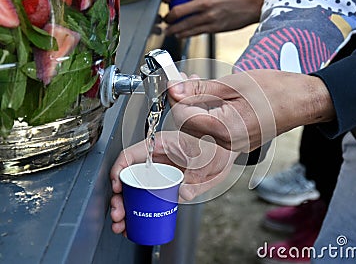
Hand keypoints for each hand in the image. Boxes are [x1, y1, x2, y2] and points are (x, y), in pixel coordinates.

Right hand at [110, 131, 237, 234]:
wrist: (225, 151)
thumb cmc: (213, 145)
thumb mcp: (204, 157)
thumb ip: (194, 174)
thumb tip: (183, 193)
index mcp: (159, 146)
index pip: (130, 156)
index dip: (119, 171)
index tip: (117, 186)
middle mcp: (155, 160)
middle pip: (128, 178)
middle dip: (119, 197)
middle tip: (119, 213)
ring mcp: (160, 174)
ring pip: (135, 191)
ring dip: (125, 208)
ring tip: (122, 223)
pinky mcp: (166, 186)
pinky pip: (148, 198)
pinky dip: (138, 211)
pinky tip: (132, 223)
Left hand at [163, 0, 262, 37]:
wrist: (253, 5)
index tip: (164, 1)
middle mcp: (205, 6)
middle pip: (178, 13)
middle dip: (168, 18)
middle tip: (165, 19)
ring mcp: (209, 19)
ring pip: (186, 26)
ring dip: (174, 29)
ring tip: (169, 31)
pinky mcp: (215, 28)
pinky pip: (196, 33)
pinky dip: (186, 34)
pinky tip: (181, 35)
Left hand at [168, 69, 334, 151]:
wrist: (301, 101)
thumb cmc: (275, 91)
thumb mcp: (232, 84)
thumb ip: (200, 90)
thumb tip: (175, 89)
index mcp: (226, 130)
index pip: (185, 118)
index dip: (176, 98)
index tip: (175, 82)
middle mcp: (228, 145)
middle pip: (189, 127)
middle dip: (182, 103)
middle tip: (183, 81)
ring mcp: (233, 147)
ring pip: (199, 131)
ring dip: (192, 109)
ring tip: (195, 87)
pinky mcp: (236, 144)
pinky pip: (212, 133)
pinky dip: (204, 117)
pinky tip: (206, 101)